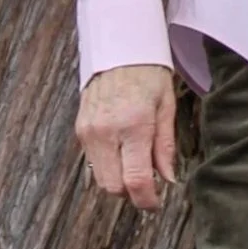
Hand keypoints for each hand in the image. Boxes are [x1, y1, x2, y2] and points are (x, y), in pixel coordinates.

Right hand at [77, 63, 178, 210]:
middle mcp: (107, 131)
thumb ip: (165, 146)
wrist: (118, 44)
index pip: (135, 180)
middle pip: (114, 187)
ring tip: (135, 160)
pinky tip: (121, 148)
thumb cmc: (148, 71)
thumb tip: (167, 179)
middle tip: (148, 182)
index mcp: (134, 124)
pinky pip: (93, 161)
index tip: (155, 203)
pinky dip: (108, 164)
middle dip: (132, 192)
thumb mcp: (167, 105)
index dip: (147, 200)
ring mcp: (89, 131)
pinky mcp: (80, 129)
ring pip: (100, 178)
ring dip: (118, 179)